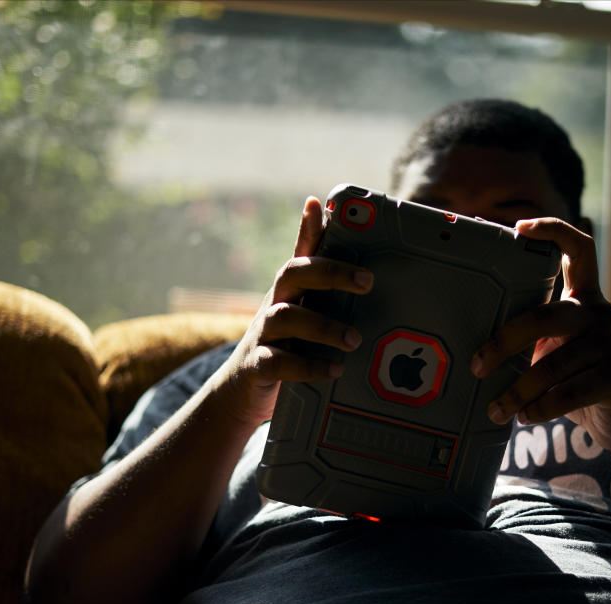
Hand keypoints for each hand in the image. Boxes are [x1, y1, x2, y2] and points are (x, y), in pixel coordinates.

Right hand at [215, 197, 373, 429]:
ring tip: (353, 339)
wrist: (242, 390)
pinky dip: (308, 366)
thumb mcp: (303, 308)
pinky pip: (278, 362)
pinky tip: (334, 370)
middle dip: (331, 272)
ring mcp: (262, 334)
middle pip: (293, 274)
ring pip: (286, 317)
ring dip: (323, 326)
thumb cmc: (284, 342)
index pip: (302, 252)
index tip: (324, 206)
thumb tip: (326, 218)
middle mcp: (274, 304)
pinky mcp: (257, 366)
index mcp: (290, 289)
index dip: (311, 228)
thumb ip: (318, 274)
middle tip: (367, 282)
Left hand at [470, 217, 610, 456]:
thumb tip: (475, 349)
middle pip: (545, 316)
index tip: (519, 227)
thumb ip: (534, 337)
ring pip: (552, 364)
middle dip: (504, 342)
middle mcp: (600, 314)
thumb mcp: (559, 350)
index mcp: (585, 299)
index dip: (552, 231)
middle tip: (477, 366)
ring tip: (496, 409)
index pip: (578, 249)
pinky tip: (525, 416)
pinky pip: (568, 391)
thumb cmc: (580, 381)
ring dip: (517, 391)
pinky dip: (540, 408)